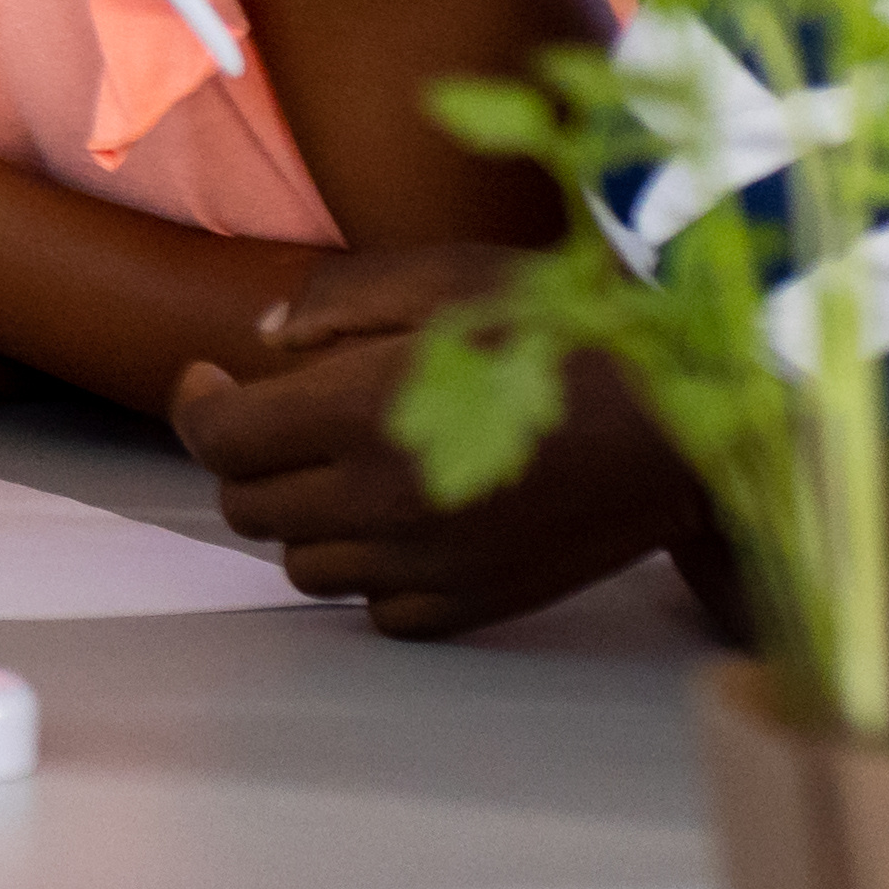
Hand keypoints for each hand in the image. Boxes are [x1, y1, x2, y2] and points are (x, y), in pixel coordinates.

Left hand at [169, 246, 692, 634]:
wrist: (690, 415)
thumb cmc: (571, 328)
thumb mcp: (447, 278)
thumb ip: (338, 302)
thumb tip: (263, 341)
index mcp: (360, 413)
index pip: (221, 440)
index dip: (198, 407)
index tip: (212, 381)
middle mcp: (382, 500)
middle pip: (249, 507)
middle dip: (251, 460)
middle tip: (285, 422)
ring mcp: (428, 562)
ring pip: (304, 566)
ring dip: (307, 520)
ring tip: (348, 472)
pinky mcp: (476, 603)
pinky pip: (379, 609)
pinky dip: (373, 573)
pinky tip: (405, 526)